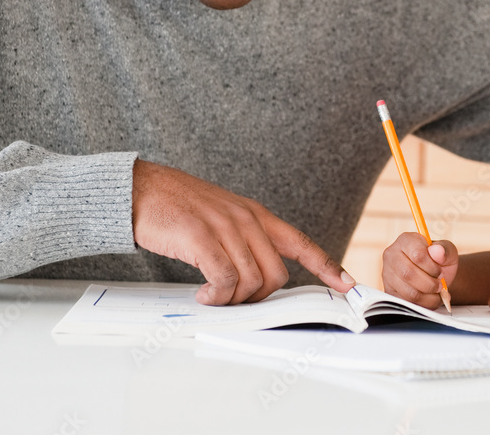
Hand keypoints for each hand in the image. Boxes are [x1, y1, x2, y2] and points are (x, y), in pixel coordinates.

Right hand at [131, 159, 355, 304]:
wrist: (142, 189)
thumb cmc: (178, 207)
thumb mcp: (222, 216)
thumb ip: (244, 239)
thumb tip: (256, 277)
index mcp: (256, 214)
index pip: (300, 242)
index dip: (326, 266)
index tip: (347, 285)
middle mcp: (247, 220)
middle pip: (276, 274)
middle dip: (259, 297)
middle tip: (235, 301)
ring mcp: (226, 227)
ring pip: (251, 281)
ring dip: (233, 299)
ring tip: (212, 297)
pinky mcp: (201, 238)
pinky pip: (224, 280)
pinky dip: (216, 296)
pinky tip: (202, 295)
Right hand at [382, 232, 457, 309]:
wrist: (435, 275)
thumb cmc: (440, 260)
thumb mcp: (448, 251)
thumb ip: (445, 249)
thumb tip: (437, 251)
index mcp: (406, 240)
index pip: (417, 255)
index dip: (432, 268)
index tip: (440, 272)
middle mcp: (392, 255)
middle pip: (409, 274)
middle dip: (429, 284)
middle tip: (439, 286)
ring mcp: (387, 273)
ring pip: (407, 291)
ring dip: (427, 297)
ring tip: (436, 293)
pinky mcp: (389, 291)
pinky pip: (405, 303)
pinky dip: (422, 305)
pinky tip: (429, 299)